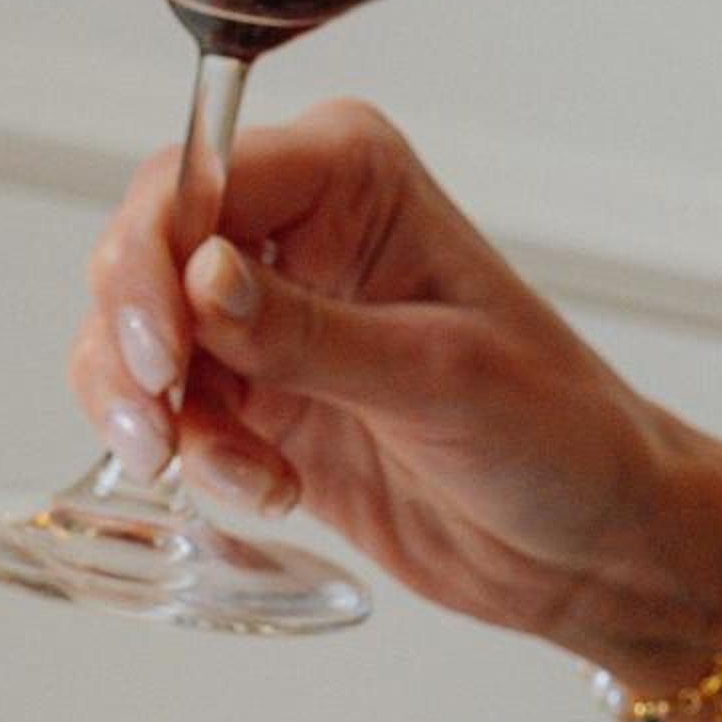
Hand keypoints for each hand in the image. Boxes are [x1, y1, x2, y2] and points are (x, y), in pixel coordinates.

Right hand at [69, 100, 721, 677]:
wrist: (590, 543)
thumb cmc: (559, 434)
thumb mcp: (438, 378)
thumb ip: (308, 332)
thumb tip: (199, 278)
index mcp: (349, 177)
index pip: (198, 180)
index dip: (154, 259)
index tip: (163, 351)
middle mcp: (294, 231)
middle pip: (144, 251)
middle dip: (133, 341)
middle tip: (162, 422)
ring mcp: (265, 318)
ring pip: (131, 336)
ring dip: (151, 410)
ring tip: (221, 469)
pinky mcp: (254, 399)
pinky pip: (164, 410)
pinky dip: (188, 456)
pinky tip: (268, 488)